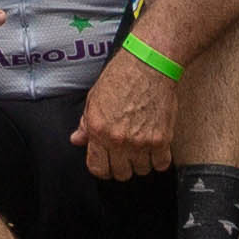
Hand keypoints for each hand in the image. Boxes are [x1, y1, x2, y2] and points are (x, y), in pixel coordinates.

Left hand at [74, 51, 173, 177]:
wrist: (149, 64)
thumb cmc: (123, 76)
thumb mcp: (95, 97)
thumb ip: (85, 123)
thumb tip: (77, 139)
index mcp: (98, 129)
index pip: (97, 168)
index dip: (102, 168)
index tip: (107, 164)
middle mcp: (118, 139)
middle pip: (120, 174)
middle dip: (122, 167)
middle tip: (126, 155)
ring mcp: (140, 142)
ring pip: (141, 171)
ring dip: (141, 163)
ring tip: (141, 148)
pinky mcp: (161, 139)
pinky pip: (160, 164)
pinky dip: (159, 160)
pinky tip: (156, 149)